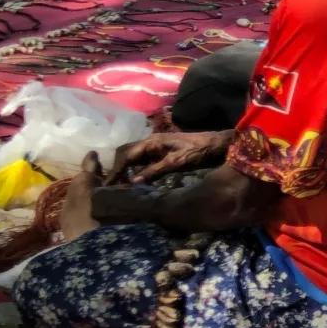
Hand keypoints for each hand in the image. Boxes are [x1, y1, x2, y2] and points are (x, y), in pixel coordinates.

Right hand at [109, 131, 232, 184]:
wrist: (218, 144)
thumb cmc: (199, 151)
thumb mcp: (177, 162)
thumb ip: (155, 171)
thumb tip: (133, 181)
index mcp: (151, 142)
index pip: (126, 156)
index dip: (116, 170)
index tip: (108, 184)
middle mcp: (150, 142)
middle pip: (126, 154)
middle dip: (118, 168)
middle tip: (113, 185)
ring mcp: (157, 147)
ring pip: (134, 157)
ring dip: (126, 169)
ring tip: (121, 185)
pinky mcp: (163, 153)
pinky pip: (144, 160)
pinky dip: (137, 170)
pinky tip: (136, 180)